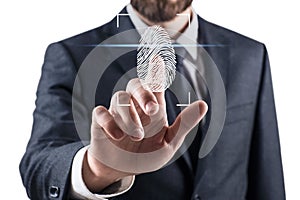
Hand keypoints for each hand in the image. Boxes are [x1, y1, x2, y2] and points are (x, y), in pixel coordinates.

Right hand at [83, 78, 206, 191]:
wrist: (123, 170)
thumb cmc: (147, 154)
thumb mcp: (169, 143)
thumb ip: (184, 124)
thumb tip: (203, 104)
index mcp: (153, 109)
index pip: (154, 84)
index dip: (156, 70)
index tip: (158, 58)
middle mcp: (135, 106)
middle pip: (135, 85)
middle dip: (144, 94)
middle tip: (152, 110)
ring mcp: (117, 113)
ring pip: (120, 99)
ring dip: (130, 118)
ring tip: (137, 136)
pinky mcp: (101, 122)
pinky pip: (100, 112)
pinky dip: (109, 122)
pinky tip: (117, 136)